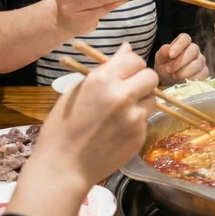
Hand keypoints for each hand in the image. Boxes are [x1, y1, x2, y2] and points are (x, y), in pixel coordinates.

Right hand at [6, 43, 157, 215]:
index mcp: (103, 80)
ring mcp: (134, 117)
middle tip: (128, 90)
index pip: (134, 59)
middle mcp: (123, 95)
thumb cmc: (63, 126)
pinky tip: (118, 129)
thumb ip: (106, 69)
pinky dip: (136, 120)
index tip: (124, 73)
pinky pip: (145, 119)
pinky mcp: (140, 135)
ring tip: (120, 112)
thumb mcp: (78, 90)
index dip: (131, 65)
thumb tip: (127, 48)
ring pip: (152, 98)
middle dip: (142, 80)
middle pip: (150, 76)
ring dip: (141, 100)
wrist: (64, 166)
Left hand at [154, 33, 208, 84]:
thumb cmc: (165, 66)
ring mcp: (201, 60)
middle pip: (193, 50)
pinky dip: (192, 78)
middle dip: (180, 61)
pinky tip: (183, 81)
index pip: (185, 38)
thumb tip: (167, 50)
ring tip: (174, 76)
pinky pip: (202, 74)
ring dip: (184, 71)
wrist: (168, 81)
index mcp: (183, 43)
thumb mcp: (160, 59)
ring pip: (198, 63)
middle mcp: (194, 50)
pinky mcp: (204, 72)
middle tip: (169, 69)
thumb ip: (163, 52)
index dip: (179, 45)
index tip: (171, 55)